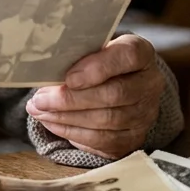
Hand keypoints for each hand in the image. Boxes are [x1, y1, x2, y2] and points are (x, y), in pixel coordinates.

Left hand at [24, 34, 163, 159]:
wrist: (118, 85)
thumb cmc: (98, 63)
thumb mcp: (91, 49)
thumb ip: (77, 55)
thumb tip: (47, 69)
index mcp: (142, 54)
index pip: (128, 56)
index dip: (98, 68)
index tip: (68, 78)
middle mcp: (150, 84)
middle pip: (115, 94)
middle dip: (71, 99)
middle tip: (40, 100)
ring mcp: (145, 114)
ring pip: (107, 121)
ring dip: (66, 118)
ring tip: (39, 111)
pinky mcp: (134, 138)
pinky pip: (103, 141)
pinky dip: (73, 133)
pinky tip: (52, 124)